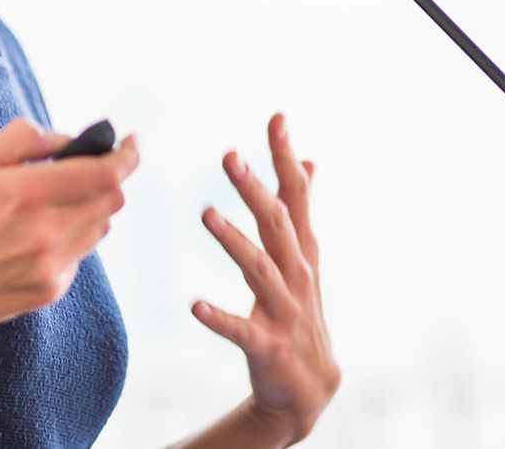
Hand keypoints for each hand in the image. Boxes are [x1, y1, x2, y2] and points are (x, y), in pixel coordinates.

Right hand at [0, 118, 138, 332]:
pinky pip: (78, 257)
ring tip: (51, 206)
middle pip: (112, 200)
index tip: (132, 141)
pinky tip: (32, 240)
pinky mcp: (48, 291)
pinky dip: (69, 240)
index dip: (128, 154)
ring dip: (88, 209)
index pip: (107, 173)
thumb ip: (22, 141)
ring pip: (99, 229)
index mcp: (26, 193)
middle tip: (87, 169)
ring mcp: (50, 267)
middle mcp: (45, 233)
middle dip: (107, 179)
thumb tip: (66, 139)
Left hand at [193, 112, 340, 443]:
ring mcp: (285, 311)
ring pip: (259, 270)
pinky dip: (219, 317)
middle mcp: (298, 274)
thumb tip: (309, 160)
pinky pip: (240, 330)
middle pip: (277, 224)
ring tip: (206, 214)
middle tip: (229, 155)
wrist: (311, 387)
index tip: (277, 118)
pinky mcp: (267, 346)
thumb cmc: (301, 311)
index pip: (297, 196)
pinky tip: (194, 305)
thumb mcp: (305, 258)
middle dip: (255, 189)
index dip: (285, 157)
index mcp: (302, 251)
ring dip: (234, 241)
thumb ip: (301, 209)